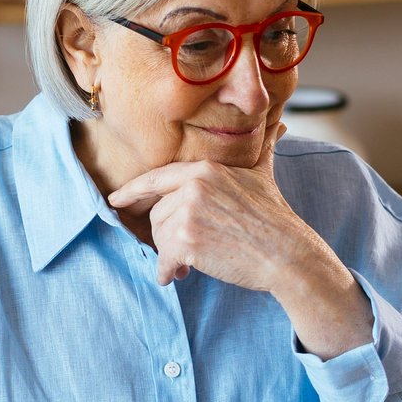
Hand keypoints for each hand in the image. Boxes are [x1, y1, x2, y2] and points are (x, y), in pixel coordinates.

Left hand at [106, 125, 373, 356]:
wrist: (286, 252)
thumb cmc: (274, 216)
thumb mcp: (263, 174)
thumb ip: (261, 150)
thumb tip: (278, 125)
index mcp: (203, 168)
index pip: (156, 178)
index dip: (132, 191)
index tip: (115, 200)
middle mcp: (191, 186)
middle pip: (157, 214)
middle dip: (168, 235)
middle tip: (188, 250)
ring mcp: (187, 213)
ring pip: (159, 238)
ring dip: (170, 255)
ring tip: (190, 263)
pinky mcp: (187, 241)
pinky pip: (163, 259)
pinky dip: (166, 272)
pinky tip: (176, 276)